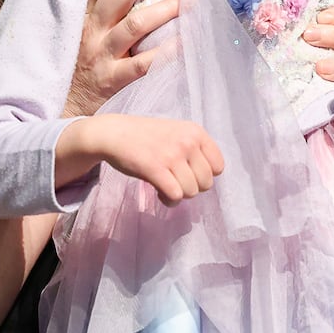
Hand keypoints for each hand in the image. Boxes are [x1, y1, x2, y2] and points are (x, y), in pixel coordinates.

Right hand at [62, 114, 223, 203]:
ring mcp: (171, 155)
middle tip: (175, 181)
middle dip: (191, 188)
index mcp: (196, 132)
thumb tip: (208, 180)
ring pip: (191, 192)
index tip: (189, 174)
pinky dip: (168, 200)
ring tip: (166, 186)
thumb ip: (196, 150)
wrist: (115, 133)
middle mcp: (187, 142)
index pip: (219, 167)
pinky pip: (175, 196)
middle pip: (206, 183)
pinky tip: (159, 192)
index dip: (205, 176)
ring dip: (178, 195)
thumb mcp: (179, 133)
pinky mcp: (154, 168)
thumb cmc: (148, 137)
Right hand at [63, 0, 181, 116]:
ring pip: (136, 24)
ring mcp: (103, 56)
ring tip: (188, 3)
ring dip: (166, 9)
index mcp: (87, 16)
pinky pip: (144, 63)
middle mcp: (93, 31)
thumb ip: (112, 13)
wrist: (69, 110)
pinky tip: (186, 42)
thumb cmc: (89, 67)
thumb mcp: (91, 34)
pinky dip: (168, 50)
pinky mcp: (114, 80)